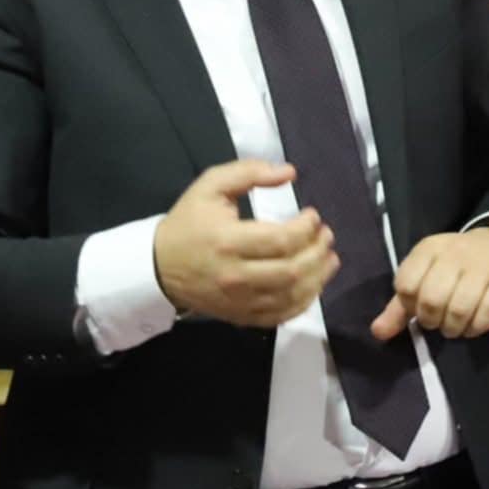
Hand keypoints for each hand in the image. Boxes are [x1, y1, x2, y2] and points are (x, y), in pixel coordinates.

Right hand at [153, 160, 336, 327]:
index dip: (306, 228)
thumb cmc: (188, 222)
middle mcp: (236, 276)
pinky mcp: (241, 317)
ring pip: (291, 296)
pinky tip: (314, 285)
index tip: (313, 215)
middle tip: (326, 235)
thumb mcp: (210, 185)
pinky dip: (304, 302)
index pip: (281, 239)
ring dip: (318, 277)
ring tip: (329, 258)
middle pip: (291, 270)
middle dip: (318, 251)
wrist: (159, 266)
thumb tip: (290, 173)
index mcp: (228, 241)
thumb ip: (249, 172)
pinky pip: (281, 316)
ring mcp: (239, 301)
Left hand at [371, 228, 488, 341]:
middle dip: (431, 320)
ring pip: (459, 308)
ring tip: (452, 328)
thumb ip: (400, 305)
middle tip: (436, 322)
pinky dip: (476, 327)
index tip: (417, 309)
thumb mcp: (425, 275)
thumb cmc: (457, 265)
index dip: (409, 305)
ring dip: (452, 328)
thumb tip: (378, 332)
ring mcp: (483, 266)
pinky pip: (488, 313)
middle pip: (432, 299)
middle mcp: (455, 253)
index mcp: (429, 249)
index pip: (406, 284)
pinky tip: (472, 327)